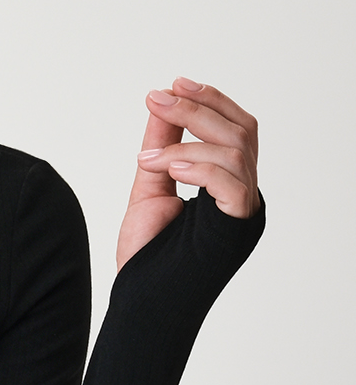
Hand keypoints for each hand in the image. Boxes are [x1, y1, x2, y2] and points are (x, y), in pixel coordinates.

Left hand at [116, 77, 259, 270]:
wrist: (140, 301)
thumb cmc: (146, 255)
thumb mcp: (149, 186)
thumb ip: (160, 146)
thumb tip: (163, 102)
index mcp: (228, 186)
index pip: (236, 130)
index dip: (211, 101)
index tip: (173, 84)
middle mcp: (243, 195)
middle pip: (241, 132)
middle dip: (198, 108)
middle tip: (157, 99)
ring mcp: (243, 211)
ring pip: (236, 150)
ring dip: (187, 140)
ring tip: (148, 157)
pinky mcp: (236, 227)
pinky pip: (232, 181)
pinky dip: (199, 166)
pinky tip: (168, 167)